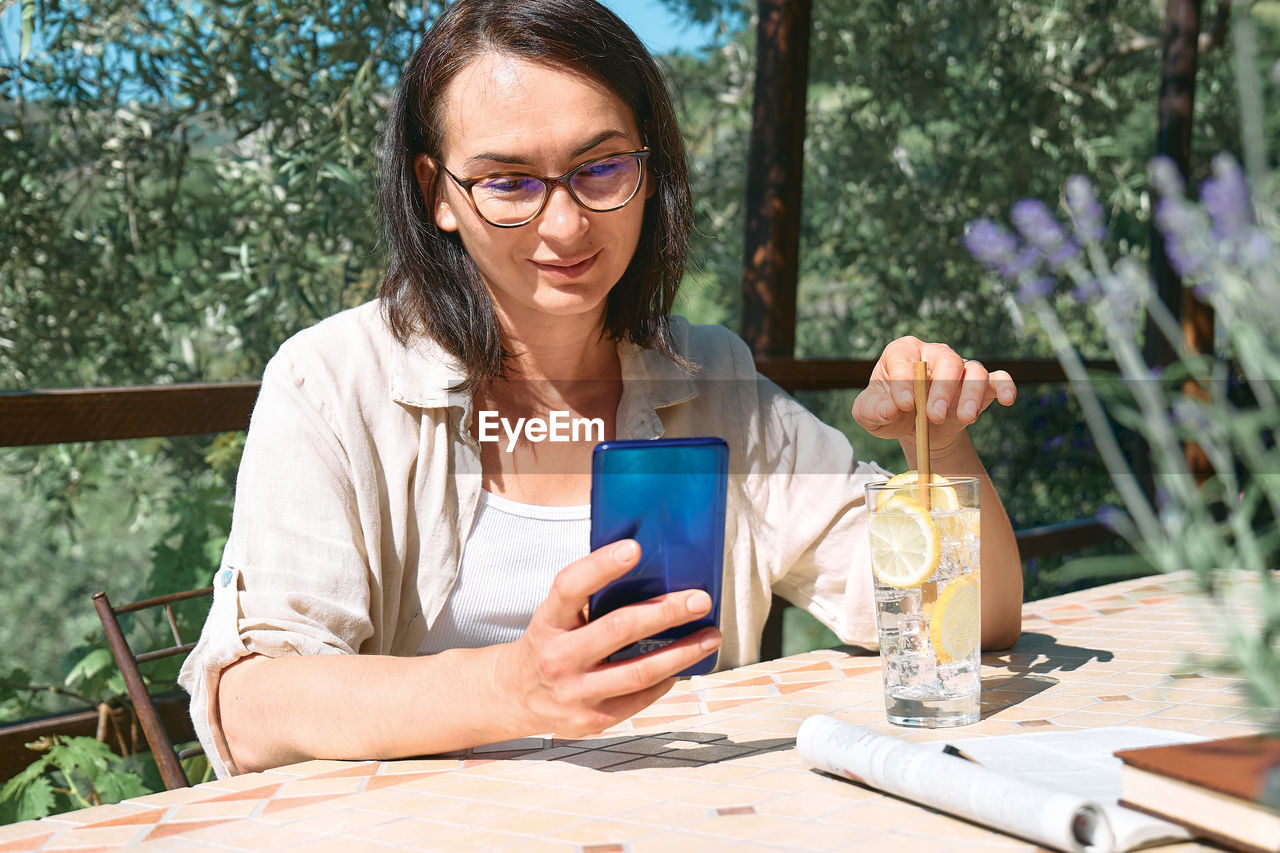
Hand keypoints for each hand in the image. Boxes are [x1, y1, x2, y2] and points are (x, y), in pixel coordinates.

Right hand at [495, 539, 721, 738]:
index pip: (570, 587)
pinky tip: (684, 664)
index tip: (634, 548)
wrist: (515, 696)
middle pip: (618, 630)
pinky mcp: (592, 720)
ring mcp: (575, 693)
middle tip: (700, 599)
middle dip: (665, 612)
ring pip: (639, 672)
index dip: (600, 565)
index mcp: (547, 622)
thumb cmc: (550, 643)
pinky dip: (667, 679)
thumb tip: (650, 569)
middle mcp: (557, 658)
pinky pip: (640, 698)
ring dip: (682, 653)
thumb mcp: (555, 616)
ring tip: (711, 636)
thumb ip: (589, 598)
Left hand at [851, 336, 1016, 451]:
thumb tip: (890, 409)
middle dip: (941, 388)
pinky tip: (1007, 400)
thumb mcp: (869, 413)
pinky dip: (1005, 387)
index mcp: (902, 353)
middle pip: (945, 360)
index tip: (905, 405)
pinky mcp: (980, 386)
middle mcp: (933, 355)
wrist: (913, 429)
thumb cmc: (888, 411)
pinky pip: (998, 379)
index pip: (904, 358)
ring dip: (970, 392)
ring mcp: (959, 369)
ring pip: (973, 370)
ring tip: (964, 418)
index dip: (904, 380)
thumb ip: (871, 410)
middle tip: (932, 415)